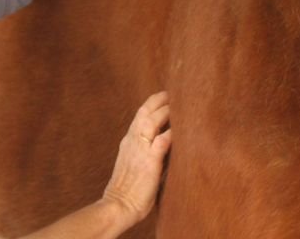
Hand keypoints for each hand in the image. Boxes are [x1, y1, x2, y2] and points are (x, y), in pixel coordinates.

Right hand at [100, 91, 172, 228]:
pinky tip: (181, 128)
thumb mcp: (134, 163)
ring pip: (152, 121)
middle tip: (174, 93)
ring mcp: (140, 150)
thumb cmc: (128, 190)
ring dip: (166, 111)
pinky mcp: (149, 161)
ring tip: (180, 104)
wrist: (117, 207)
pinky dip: (171, 132)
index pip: (140, 115)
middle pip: (145, 112)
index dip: (152, 104)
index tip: (165, 97)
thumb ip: (147, 151)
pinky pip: (162, 141)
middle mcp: (132, 141)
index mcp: (129, 141)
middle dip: (160, 100)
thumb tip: (166, 143)